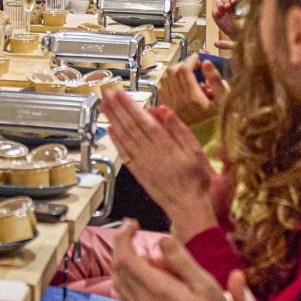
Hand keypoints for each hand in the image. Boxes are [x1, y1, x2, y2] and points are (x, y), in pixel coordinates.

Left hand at [100, 85, 220, 236]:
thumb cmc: (195, 180)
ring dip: (113, 120)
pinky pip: (124, 153)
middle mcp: (150, 153)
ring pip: (124, 137)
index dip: (130, 106)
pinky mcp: (138, 172)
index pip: (143, 121)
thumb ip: (178, 129)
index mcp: (166, 146)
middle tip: (106, 93)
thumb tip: (162, 110)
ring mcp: (141, 162)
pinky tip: (110, 129)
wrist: (187, 207)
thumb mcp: (195, 152)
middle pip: (130, 126)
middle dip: (117, 108)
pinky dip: (116, 140)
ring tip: (104, 105)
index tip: (121, 93)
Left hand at [109, 223, 239, 300]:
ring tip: (140, 254)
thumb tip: (161, 240)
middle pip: (117, 269)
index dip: (123, 236)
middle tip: (132, 233)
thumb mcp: (206, 285)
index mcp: (158, 289)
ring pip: (118, 285)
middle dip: (121, 245)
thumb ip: (181, 261)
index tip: (132, 224)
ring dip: (122, 264)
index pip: (125, 257)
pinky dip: (126, 284)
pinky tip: (139, 282)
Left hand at [156, 57, 225, 124]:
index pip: (184, 70)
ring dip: (175, 71)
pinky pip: (162, 88)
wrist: (208, 137)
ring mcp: (171, 104)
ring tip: (187, 73)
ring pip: (165, 78)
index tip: (198, 58)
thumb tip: (206, 62)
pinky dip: (169, 81)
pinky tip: (179, 83)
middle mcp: (179, 100)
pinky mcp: (167, 107)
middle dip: (183, 63)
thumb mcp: (224, 99)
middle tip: (194, 65)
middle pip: (173, 71)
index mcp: (193, 97)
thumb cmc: (219, 118)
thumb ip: (216, 79)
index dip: (191, 60)